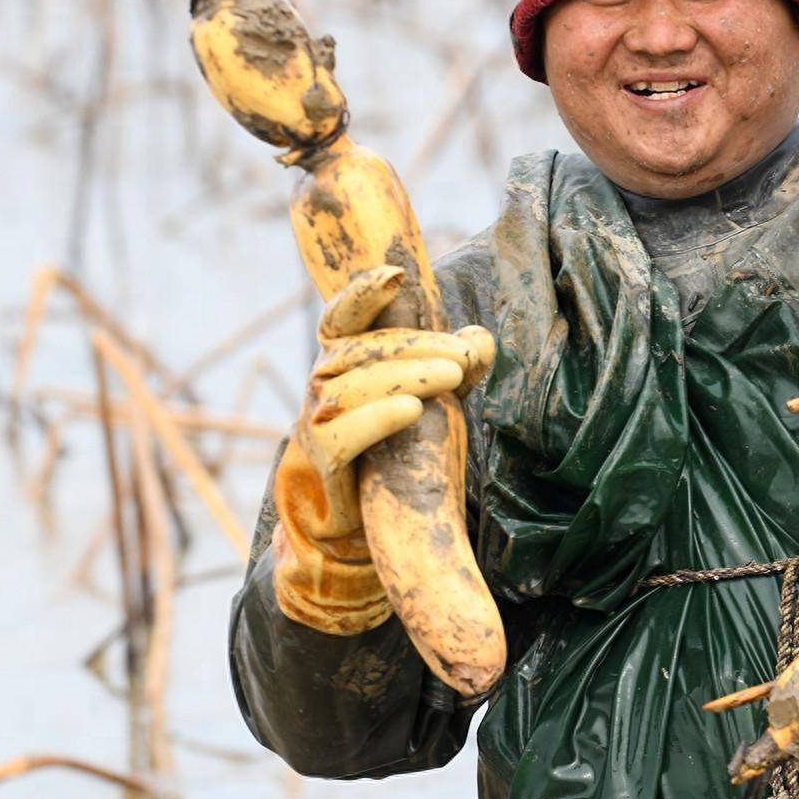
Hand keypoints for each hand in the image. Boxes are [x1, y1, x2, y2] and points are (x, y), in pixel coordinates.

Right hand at [270, 264, 494, 632]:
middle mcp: (324, 385)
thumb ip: (455, 367)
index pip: (342, 317)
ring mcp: (317, 424)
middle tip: (462, 356)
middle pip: (358, 349)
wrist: (361, 523)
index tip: (397, 275)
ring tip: (453, 377)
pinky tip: (414, 410)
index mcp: (346, 361)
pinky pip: (341, 434)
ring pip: (350, 386)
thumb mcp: (433, 401)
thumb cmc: (394, 448)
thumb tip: (481, 338)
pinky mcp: (323, 463)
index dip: (363, 293)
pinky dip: (377, 418)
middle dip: (413, 345)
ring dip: (405, 375)